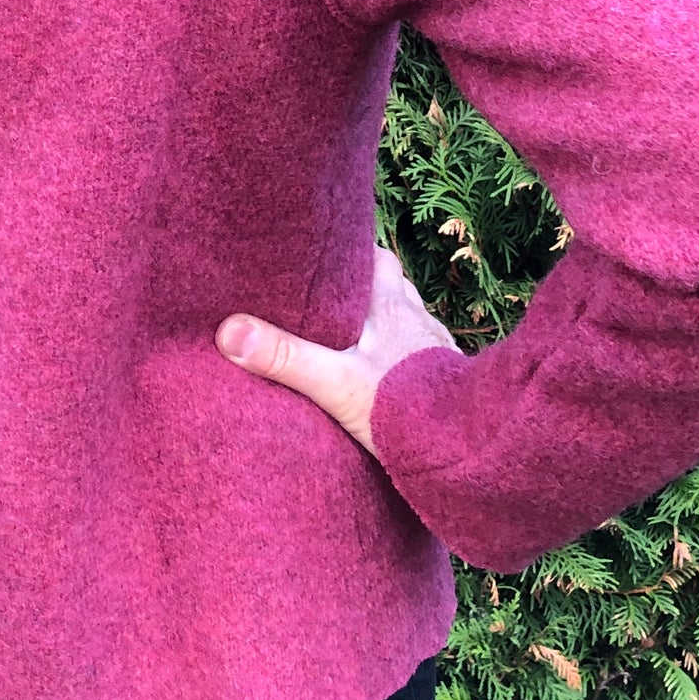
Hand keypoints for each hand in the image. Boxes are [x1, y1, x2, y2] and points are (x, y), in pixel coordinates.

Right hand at [216, 247, 458, 457]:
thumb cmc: (408, 410)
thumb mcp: (336, 384)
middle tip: (333, 293)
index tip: (326, 248)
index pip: (373, 258)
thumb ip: (285, 358)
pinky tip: (388, 378)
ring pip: (408, 321)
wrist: (468, 451)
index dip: (351, 250)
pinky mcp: (446, 383)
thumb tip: (230, 332)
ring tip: (357, 334)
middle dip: (366, 286)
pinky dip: (403, 359)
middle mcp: (418, 321)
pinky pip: (422, 358)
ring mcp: (436, 351)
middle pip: (392, 286)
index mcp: (391, 307)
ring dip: (386, 323)